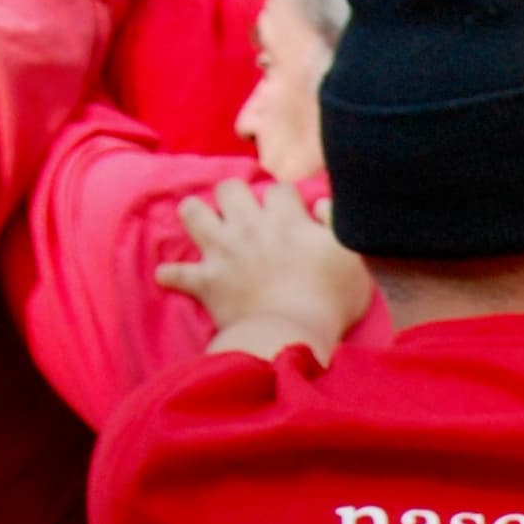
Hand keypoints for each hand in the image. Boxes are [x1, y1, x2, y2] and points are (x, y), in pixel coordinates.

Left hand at [153, 180, 371, 358]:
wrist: (293, 335)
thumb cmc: (330, 299)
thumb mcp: (353, 257)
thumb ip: (337, 224)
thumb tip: (319, 204)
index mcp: (285, 218)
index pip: (279, 188)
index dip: (285, 199)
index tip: (291, 214)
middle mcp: (249, 227)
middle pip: (229, 188)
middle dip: (235, 196)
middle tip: (245, 215)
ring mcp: (223, 252)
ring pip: (193, 212)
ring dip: (198, 217)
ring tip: (208, 227)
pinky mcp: (206, 281)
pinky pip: (177, 273)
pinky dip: (174, 275)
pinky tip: (170, 276)